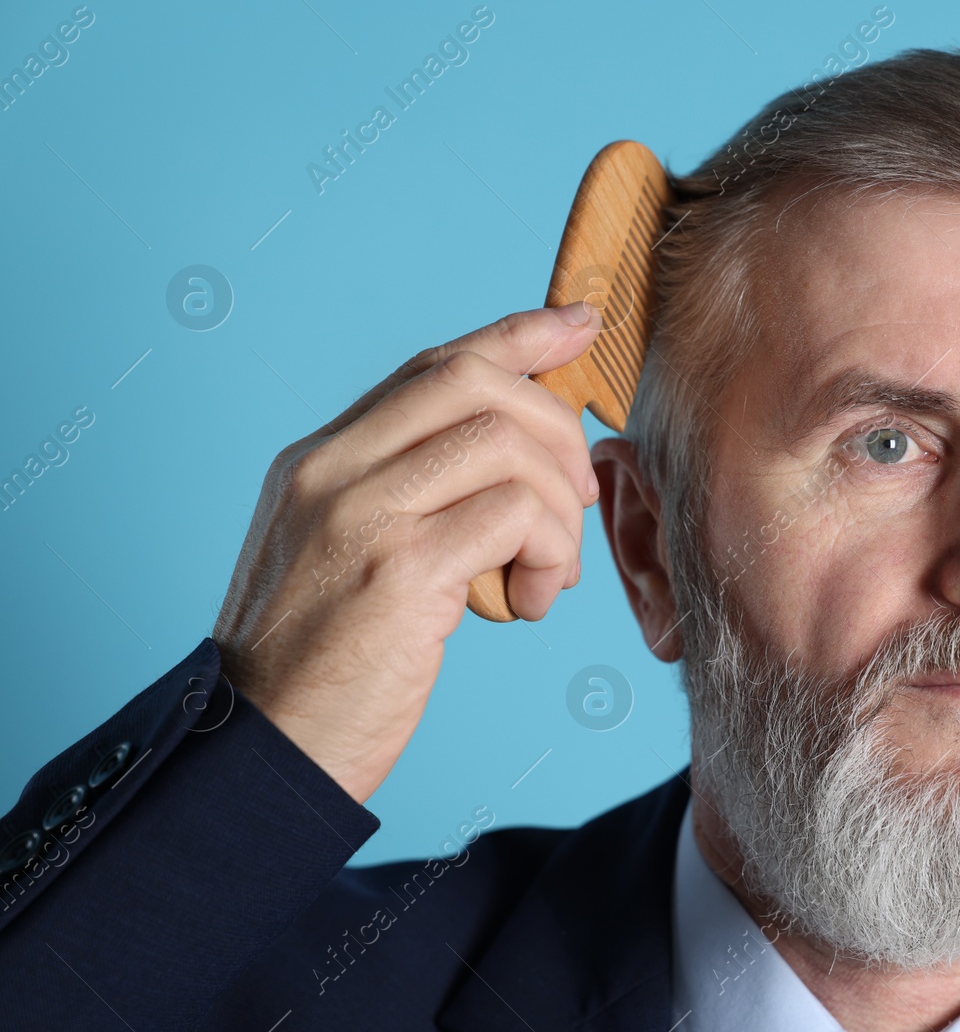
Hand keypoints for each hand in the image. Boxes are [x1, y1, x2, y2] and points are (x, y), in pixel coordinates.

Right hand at [212, 302, 602, 801]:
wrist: (260, 754)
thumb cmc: (320, 665)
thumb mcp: (348, 555)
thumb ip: (409, 496)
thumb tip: (515, 458)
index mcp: (319, 458)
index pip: (434, 364)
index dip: (519, 335)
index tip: (578, 325)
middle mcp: (331, 469)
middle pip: (476, 381)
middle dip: (555, 428)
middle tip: (578, 497)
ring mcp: (359, 514)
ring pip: (506, 444)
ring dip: (558, 509)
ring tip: (548, 572)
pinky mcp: (398, 569)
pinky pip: (515, 516)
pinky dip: (550, 554)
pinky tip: (530, 604)